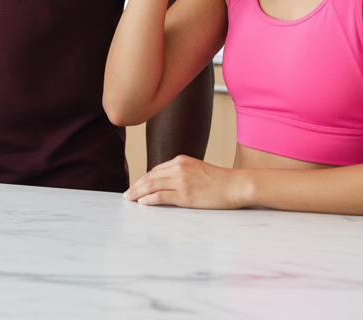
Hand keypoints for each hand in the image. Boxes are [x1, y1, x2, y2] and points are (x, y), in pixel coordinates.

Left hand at [123, 154, 246, 209]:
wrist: (235, 185)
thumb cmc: (219, 181)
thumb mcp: (197, 169)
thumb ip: (182, 173)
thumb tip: (167, 183)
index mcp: (180, 160)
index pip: (155, 170)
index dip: (143, 179)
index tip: (136, 186)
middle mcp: (178, 168)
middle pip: (150, 177)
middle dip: (136, 186)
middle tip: (127, 194)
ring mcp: (180, 181)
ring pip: (152, 186)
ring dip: (138, 192)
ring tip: (129, 199)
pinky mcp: (185, 196)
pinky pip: (161, 197)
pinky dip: (149, 199)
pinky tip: (142, 203)